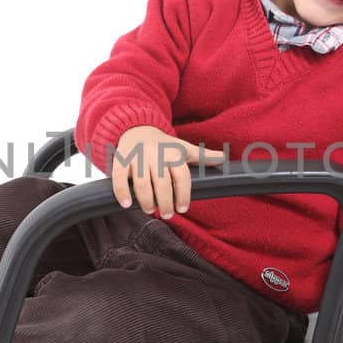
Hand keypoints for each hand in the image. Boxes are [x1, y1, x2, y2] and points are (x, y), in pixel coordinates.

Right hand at [112, 125, 226, 217]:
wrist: (135, 128)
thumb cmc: (162, 144)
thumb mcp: (182, 148)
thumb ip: (202, 156)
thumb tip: (223, 158)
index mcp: (173, 153)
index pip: (182, 177)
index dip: (183, 195)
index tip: (182, 209)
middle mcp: (155, 154)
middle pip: (162, 182)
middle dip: (165, 202)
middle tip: (167, 215)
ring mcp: (137, 157)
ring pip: (142, 182)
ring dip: (146, 200)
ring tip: (150, 210)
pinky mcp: (121, 159)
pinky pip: (120, 177)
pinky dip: (122, 192)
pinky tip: (127, 204)